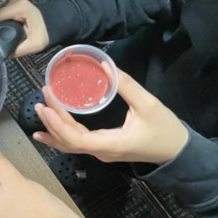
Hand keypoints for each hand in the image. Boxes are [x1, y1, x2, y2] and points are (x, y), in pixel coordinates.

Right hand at [0, 0, 47, 56]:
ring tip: (1, 36)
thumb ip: (18, 50)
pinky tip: (6, 29)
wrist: (53, 23)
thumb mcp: (34, 45)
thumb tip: (2, 53)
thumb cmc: (44, 33)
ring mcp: (14, 0)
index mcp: (19, 7)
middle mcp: (15, 1)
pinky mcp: (13, 3)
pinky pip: (2, 13)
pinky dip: (2, 21)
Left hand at [34, 69, 188, 163]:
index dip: (58, 123)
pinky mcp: (102, 148)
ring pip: (70, 144)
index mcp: (110, 144)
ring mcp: (100, 152)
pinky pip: (76, 144)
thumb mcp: (149, 104)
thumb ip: (126, 86)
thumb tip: (105, 65)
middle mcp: (101, 152)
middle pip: (68, 140)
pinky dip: (60, 136)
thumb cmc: (165, 130)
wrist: (178, 152)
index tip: (47, 105)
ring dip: (53, 127)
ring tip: (39, 110)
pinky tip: (44, 131)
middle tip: (41, 99)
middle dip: (51, 120)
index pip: (76, 139)